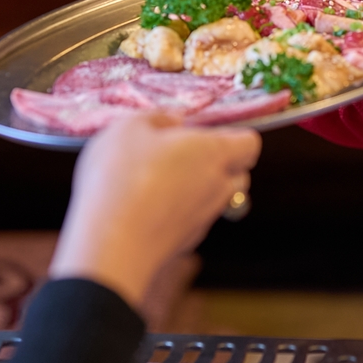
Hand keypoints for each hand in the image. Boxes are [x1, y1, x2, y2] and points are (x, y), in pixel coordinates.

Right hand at [48, 114, 261, 310]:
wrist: (112, 244)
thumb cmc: (122, 178)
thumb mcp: (129, 128)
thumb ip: (158, 118)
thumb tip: (174, 121)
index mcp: (213, 152)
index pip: (250, 143)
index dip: (234, 135)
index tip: (206, 131)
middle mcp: (218, 187)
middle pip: (237, 173)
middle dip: (217, 162)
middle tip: (182, 153)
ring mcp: (204, 219)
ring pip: (215, 198)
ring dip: (197, 188)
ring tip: (159, 179)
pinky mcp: (185, 242)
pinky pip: (192, 220)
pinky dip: (178, 211)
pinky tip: (146, 205)